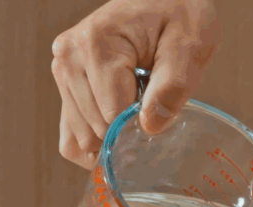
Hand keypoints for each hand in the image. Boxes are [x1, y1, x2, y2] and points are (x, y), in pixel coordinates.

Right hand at [51, 0, 220, 169]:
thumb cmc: (177, 15)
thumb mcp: (190, 45)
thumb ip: (172, 86)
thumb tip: (149, 126)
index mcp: (96, 44)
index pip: (112, 114)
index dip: (141, 125)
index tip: (161, 110)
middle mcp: (69, 57)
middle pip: (95, 129)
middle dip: (127, 131)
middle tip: (152, 105)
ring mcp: (62, 71)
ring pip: (81, 137)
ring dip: (113, 137)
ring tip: (137, 105)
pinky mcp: (65, 85)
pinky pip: (70, 136)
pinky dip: (94, 146)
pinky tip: (118, 137)